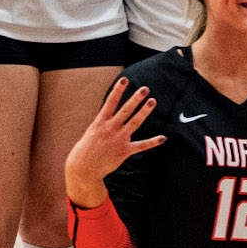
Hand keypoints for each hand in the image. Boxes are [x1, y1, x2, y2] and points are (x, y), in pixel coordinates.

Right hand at [64, 77, 163, 205]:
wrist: (83, 168)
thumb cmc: (86, 149)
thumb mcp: (92, 132)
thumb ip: (104, 124)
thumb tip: (113, 118)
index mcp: (100, 122)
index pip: (110, 102)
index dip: (117, 90)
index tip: (124, 79)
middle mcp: (110, 128)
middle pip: (126, 110)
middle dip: (135, 98)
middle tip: (145, 88)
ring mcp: (118, 139)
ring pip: (135, 122)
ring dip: (144, 111)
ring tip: (152, 101)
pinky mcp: (124, 151)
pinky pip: (141, 145)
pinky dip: (152, 142)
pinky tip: (163, 138)